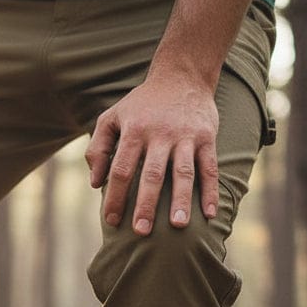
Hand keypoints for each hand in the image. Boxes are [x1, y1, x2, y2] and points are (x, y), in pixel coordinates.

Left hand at [86, 71, 219, 235]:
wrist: (182, 75)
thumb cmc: (141, 105)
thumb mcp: (112, 118)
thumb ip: (98, 148)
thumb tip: (95, 183)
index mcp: (134, 131)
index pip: (121, 169)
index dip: (115, 196)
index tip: (111, 221)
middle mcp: (160, 134)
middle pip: (152, 174)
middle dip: (145, 204)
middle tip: (140, 232)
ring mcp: (186, 136)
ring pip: (183, 172)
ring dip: (180, 200)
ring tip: (177, 226)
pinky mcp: (207, 137)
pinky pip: (210, 167)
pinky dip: (211, 191)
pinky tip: (210, 214)